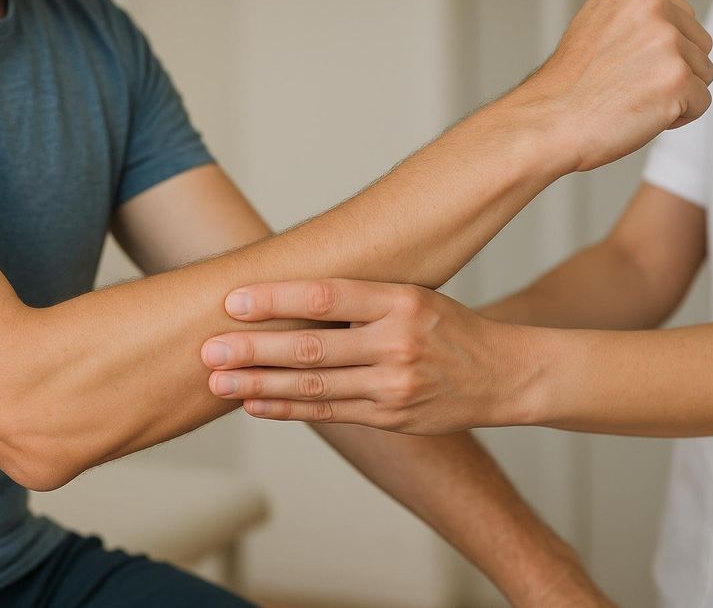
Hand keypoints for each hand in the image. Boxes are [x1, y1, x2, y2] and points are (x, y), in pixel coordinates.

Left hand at [200, 278, 539, 433]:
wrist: (505, 374)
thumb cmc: (447, 328)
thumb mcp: (412, 296)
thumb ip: (358, 299)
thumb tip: (286, 296)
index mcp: (400, 300)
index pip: (325, 296)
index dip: (275, 299)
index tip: (232, 300)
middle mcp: (397, 342)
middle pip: (311, 346)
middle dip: (253, 350)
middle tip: (208, 349)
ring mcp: (395, 385)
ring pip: (314, 385)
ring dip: (260, 385)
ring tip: (218, 381)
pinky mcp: (392, 417)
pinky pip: (330, 411)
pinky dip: (288, 409)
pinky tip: (255, 404)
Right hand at [508, 0, 712, 171]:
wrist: (542, 124)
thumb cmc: (564, 89)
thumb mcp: (596, 28)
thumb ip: (636, 19)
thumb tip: (669, 33)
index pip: (680, 18)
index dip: (654, 51)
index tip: (617, 64)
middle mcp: (651, 4)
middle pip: (698, 44)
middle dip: (668, 70)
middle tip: (620, 84)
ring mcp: (666, 41)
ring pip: (701, 74)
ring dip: (670, 94)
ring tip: (625, 99)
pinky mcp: (676, 78)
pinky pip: (700, 104)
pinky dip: (673, 118)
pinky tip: (635, 114)